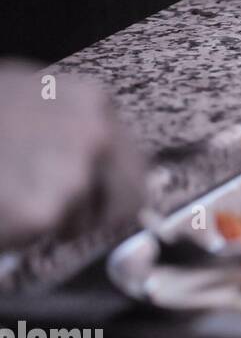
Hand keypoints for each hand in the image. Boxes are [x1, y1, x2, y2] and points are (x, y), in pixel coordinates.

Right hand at [0, 61, 144, 248]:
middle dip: (93, 214)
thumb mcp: (24, 98)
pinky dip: (16, 235)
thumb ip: (67, 125)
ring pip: (81, 222)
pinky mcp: (44, 212)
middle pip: (127, 200)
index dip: (109, 189)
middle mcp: (96, 134)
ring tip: (4, 193)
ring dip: (47, 220)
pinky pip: (40, 239)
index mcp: (92, 101)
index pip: (132, 163)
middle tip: (48, 212)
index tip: (92, 201)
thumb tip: (94, 163)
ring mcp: (73, 173)